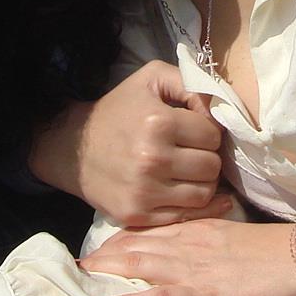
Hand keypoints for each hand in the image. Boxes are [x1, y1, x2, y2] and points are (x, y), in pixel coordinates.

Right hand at [28, 61, 234, 227]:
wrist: (73, 150)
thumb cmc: (118, 111)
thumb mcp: (151, 79)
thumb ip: (191, 82)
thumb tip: (222, 108)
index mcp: (158, 122)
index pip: (212, 134)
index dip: (207, 131)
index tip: (194, 131)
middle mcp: (152, 159)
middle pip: (211, 166)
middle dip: (207, 157)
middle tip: (192, 153)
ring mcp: (144, 191)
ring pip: (204, 194)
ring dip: (203, 182)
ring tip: (189, 172)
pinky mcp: (137, 215)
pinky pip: (186, 217)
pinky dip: (194, 207)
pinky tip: (189, 193)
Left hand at [79, 218, 295, 295]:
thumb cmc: (277, 253)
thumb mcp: (236, 243)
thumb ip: (215, 252)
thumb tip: (206, 271)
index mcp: (196, 229)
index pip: (148, 231)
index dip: (119, 241)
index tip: (99, 250)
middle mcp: (188, 243)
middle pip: (134, 245)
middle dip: (103, 257)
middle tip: (78, 266)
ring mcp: (193, 268)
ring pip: (140, 265)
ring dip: (107, 273)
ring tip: (82, 280)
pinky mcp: (204, 294)